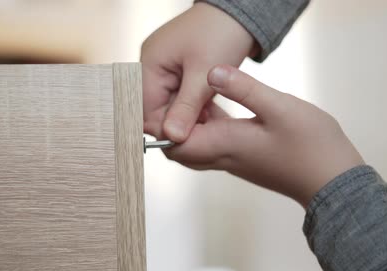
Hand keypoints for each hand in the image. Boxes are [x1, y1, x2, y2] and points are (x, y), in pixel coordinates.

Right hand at [141, 3, 256, 141]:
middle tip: (205, 134)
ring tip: (212, 123)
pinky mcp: (179, 72)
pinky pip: (181, 98)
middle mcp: (152, 67)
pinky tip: (212, 114)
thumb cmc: (222, 34)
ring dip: (190, 117)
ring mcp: (165, 69)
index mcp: (149, 65)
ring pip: (171, 106)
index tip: (187, 141)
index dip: (164, 128)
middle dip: (180, 123)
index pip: (146, 109)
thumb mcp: (204, 75)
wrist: (240, 12)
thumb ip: (186, 108)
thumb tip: (171, 138)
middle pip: (157, 110)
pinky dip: (195, 108)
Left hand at [165, 65, 364, 206]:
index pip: (174, 143)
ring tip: (191, 94)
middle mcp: (224, 157)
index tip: (156, 100)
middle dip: (168, 125)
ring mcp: (235, 160)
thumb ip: (243, 89)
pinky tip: (217, 105)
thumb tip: (211, 72)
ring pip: (196, 146)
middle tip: (170, 96)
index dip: (158, 126)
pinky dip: (207, 126)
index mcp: (225, 145)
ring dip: (189, 123)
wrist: (333, 182)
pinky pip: (214, 144)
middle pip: (179, 148)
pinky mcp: (246, 158)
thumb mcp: (279, 107)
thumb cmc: (311, 147)